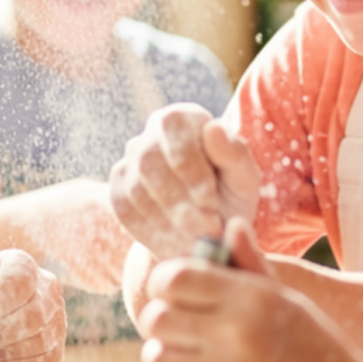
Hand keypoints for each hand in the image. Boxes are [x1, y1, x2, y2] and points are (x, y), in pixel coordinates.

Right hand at [109, 104, 260, 261]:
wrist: (206, 229)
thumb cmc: (231, 196)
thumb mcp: (244, 178)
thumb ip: (234, 153)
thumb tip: (213, 129)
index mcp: (184, 118)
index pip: (174, 133)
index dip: (190, 170)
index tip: (210, 203)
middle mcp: (151, 132)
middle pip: (149, 163)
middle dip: (179, 203)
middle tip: (205, 231)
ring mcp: (130, 160)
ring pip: (136, 190)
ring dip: (168, 221)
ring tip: (196, 241)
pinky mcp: (118, 190)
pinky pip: (126, 211)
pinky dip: (153, 232)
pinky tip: (177, 243)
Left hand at [139, 218, 362, 361]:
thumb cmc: (315, 347)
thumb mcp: (288, 298)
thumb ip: (252, 263)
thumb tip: (231, 226)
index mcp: (251, 296)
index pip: (174, 278)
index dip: (163, 284)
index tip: (171, 294)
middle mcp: (236, 331)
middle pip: (156, 318)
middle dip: (160, 323)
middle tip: (176, 330)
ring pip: (155, 357)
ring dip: (162, 357)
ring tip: (181, 358)